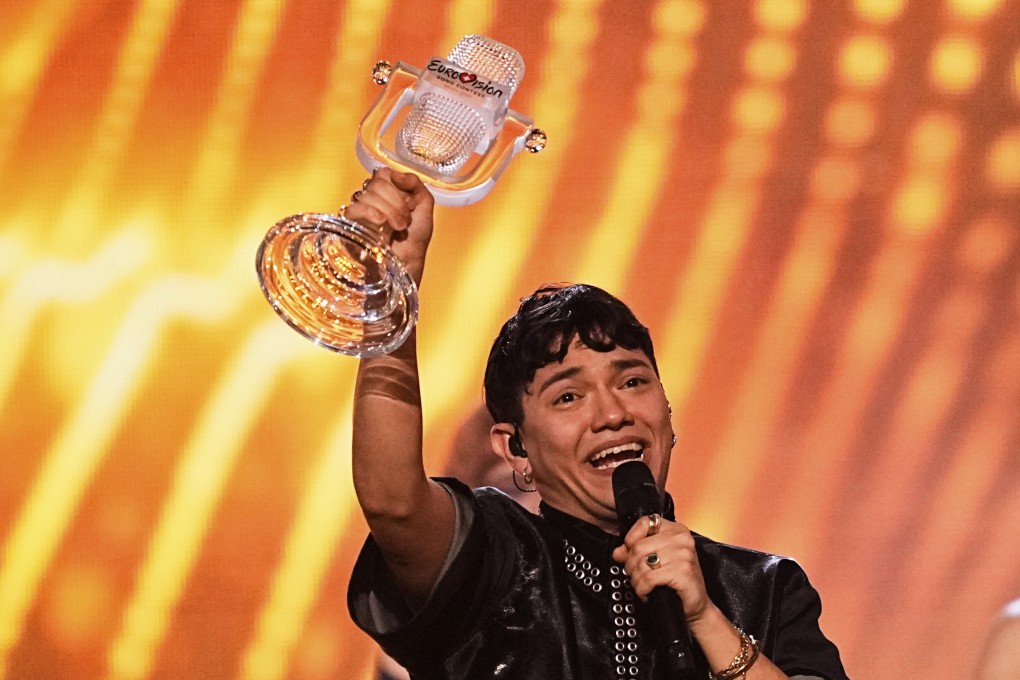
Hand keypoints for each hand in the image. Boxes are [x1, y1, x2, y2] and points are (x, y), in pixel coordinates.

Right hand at [343, 168, 434, 285]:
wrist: (408, 264)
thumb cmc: (415, 241)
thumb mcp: (425, 208)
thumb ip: (416, 185)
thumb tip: (396, 174)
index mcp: (389, 193)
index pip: (384, 174)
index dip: (396, 185)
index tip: (409, 202)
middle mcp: (373, 200)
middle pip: (376, 183)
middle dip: (396, 201)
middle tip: (405, 220)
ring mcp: (361, 212)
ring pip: (367, 195)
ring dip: (388, 211)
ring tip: (398, 228)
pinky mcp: (351, 225)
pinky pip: (354, 209)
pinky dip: (370, 213)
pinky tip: (381, 223)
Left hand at [611, 515, 710, 623]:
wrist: (696, 604)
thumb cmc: (678, 581)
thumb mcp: (658, 560)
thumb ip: (636, 552)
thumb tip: (618, 552)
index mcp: (676, 530)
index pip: (644, 523)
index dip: (631, 539)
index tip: (630, 552)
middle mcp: (682, 539)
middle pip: (638, 546)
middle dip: (631, 565)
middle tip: (636, 575)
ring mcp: (684, 555)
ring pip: (641, 563)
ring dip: (636, 579)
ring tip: (642, 585)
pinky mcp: (682, 572)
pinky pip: (649, 578)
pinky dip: (642, 588)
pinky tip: (647, 592)